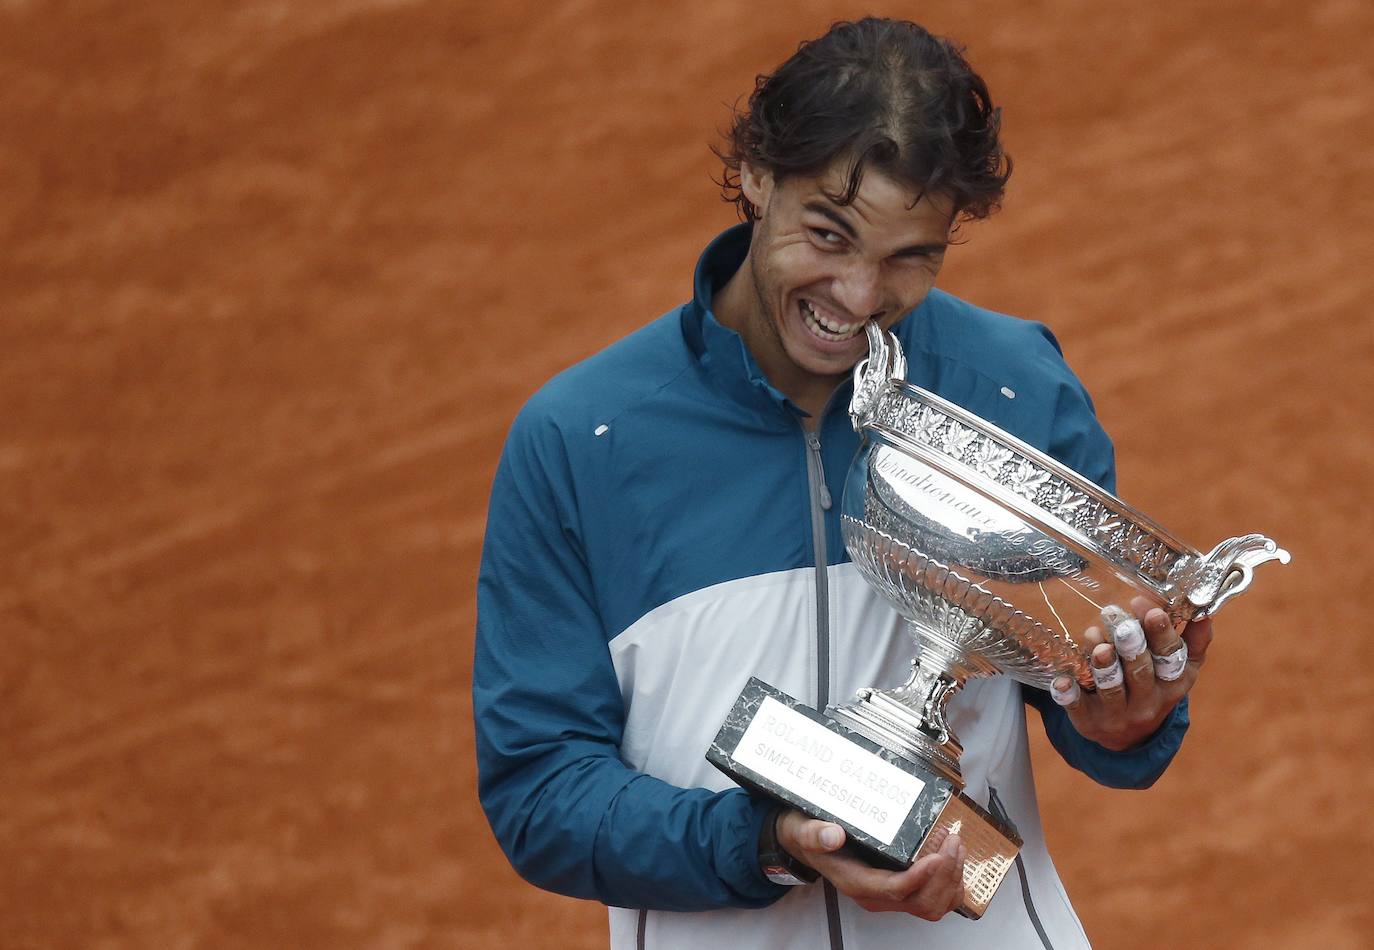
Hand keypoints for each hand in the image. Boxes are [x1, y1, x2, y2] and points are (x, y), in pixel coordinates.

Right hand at [775, 809, 964, 919]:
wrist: (809, 845)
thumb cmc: (811, 838)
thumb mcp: (805, 830)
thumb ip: (816, 834)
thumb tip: (833, 836)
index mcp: (856, 882)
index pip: (895, 889)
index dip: (920, 876)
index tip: (937, 856)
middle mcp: (875, 895)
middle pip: (921, 901)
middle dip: (944, 875)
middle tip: (952, 842)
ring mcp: (889, 895)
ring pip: (931, 905)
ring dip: (950, 879)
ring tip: (955, 846)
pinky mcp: (900, 890)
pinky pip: (933, 899)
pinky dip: (949, 883)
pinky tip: (952, 859)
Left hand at [1050, 597, 1212, 750]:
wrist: (1129, 738)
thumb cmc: (1154, 688)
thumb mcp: (1180, 671)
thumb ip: (1193, 642)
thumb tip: (1204, 612)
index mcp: (1172, 684)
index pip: (1171, 659)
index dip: (1162, 634)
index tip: (1152, 609)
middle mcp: (1146, 702)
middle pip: (1140, 673)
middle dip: (1132, 647)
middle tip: (1122, 623)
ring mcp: (1116, 713)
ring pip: (1111, 689)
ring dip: (1104, 666)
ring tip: (1099, 646)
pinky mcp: (1088, 721)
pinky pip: (1077, 708)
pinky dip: (1069, 695)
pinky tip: (1061, 681)